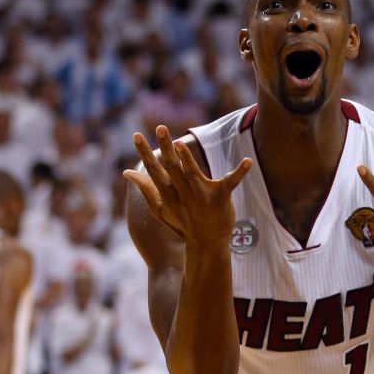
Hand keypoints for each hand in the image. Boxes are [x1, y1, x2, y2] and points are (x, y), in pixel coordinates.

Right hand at [123, 125, 251, 244]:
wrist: (205, 245)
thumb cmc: (182, 223)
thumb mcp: (159, 208)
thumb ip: (144, 188)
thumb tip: (126, 171)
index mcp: (168, 194)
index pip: (153, 170)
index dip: (145, 152)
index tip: (136, 135)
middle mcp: (182, 193)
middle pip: (172, 167)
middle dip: (165, 147)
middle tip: (160, 128)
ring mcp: (201, 195)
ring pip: (193, 173)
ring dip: (187, 158)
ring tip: (180, 144)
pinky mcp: (220, 197)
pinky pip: (231, 182)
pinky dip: (240, 172)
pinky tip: (248, 161)